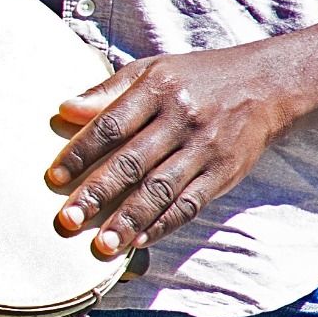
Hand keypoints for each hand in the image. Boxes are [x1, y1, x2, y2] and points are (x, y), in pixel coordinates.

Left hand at [47, 42, 291, 257]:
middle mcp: (181, 117)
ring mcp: (204, 147)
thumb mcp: (153, 70)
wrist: (263, 85)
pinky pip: (189, 204)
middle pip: (132, 161)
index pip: (112, 123)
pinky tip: (140, 240)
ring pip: (160, 189)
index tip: (54, 177)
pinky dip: (163, 224)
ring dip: (128, 220)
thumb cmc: (196, 78)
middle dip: (97, 193)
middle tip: (68, 220)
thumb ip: (108, 91)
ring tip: (101, 245)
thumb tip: (65, 109)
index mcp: (159, 87)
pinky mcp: (222, 173)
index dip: (81, 152)